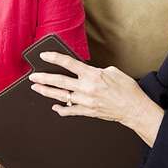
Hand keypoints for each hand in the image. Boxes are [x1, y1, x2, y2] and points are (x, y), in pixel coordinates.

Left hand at [29, 51, 163, 145]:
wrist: (134, 109)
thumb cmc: (127, 90)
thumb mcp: (113, 72)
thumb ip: (96, 70)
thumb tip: (86, 71)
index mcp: (93, 75)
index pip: (69, 63)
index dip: (55, 58)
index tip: (44, 55)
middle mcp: (87, 88)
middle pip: (60, 81)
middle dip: (44, 78)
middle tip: (33, 76)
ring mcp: (86, 101)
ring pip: (61, 96)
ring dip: (46, 92)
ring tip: (36, 88)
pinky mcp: (88, 112)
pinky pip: (70, 111)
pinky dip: (61, 109)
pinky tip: (54, 107)